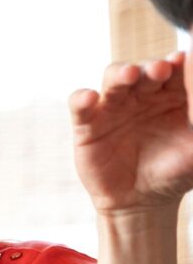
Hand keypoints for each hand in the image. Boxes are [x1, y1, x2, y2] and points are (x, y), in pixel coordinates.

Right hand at [70, 54, 192, 214]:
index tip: (182, 60)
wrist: (141, 202)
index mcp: (174, 96)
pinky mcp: (88, 124)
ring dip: (120, 73)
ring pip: (114, 79)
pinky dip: (81, 98)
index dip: (178, 63)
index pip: (177, 70)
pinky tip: (89, 98)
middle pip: (144, 69)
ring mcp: (114, 107)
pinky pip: (80, 105)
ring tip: (129, 75)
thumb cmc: (175, 173)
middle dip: (151, 66)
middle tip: (160, 69)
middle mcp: (143, 95)